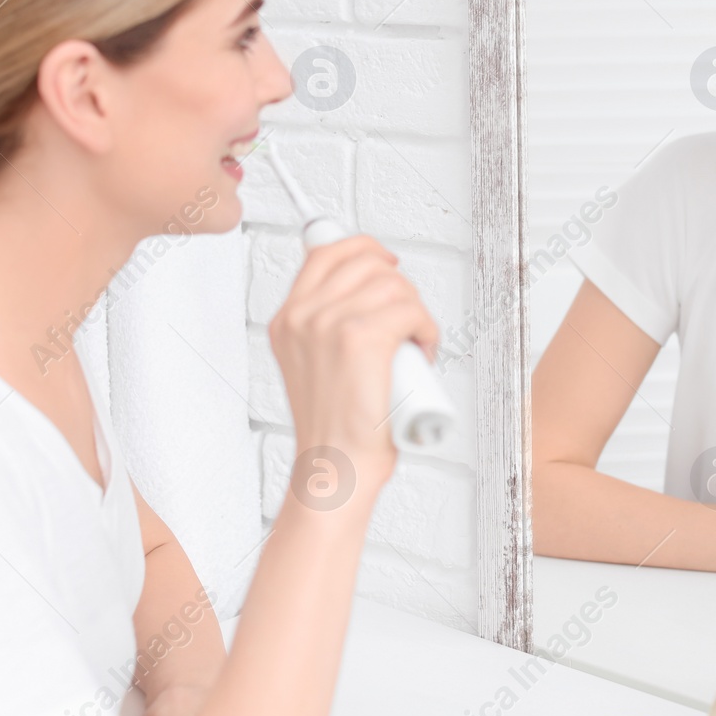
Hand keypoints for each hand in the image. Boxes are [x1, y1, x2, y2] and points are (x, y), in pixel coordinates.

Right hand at [267, 234, 440, 490]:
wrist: (336, 465)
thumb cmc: (335, 426)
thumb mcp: (313, 366)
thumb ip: (324, 330)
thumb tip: (365, 296)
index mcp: (287, 319)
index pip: (325, 252)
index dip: (365, 250)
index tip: (388, 265)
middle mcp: (302, 316)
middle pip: (365, 261)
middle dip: (397, 285)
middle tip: (406, 319)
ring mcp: (329, 323)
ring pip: (393, 285)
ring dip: (416, 310)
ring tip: (414, 343)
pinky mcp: (361, 337)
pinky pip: (411, 310)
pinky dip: (428, 328)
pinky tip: (424, 349)